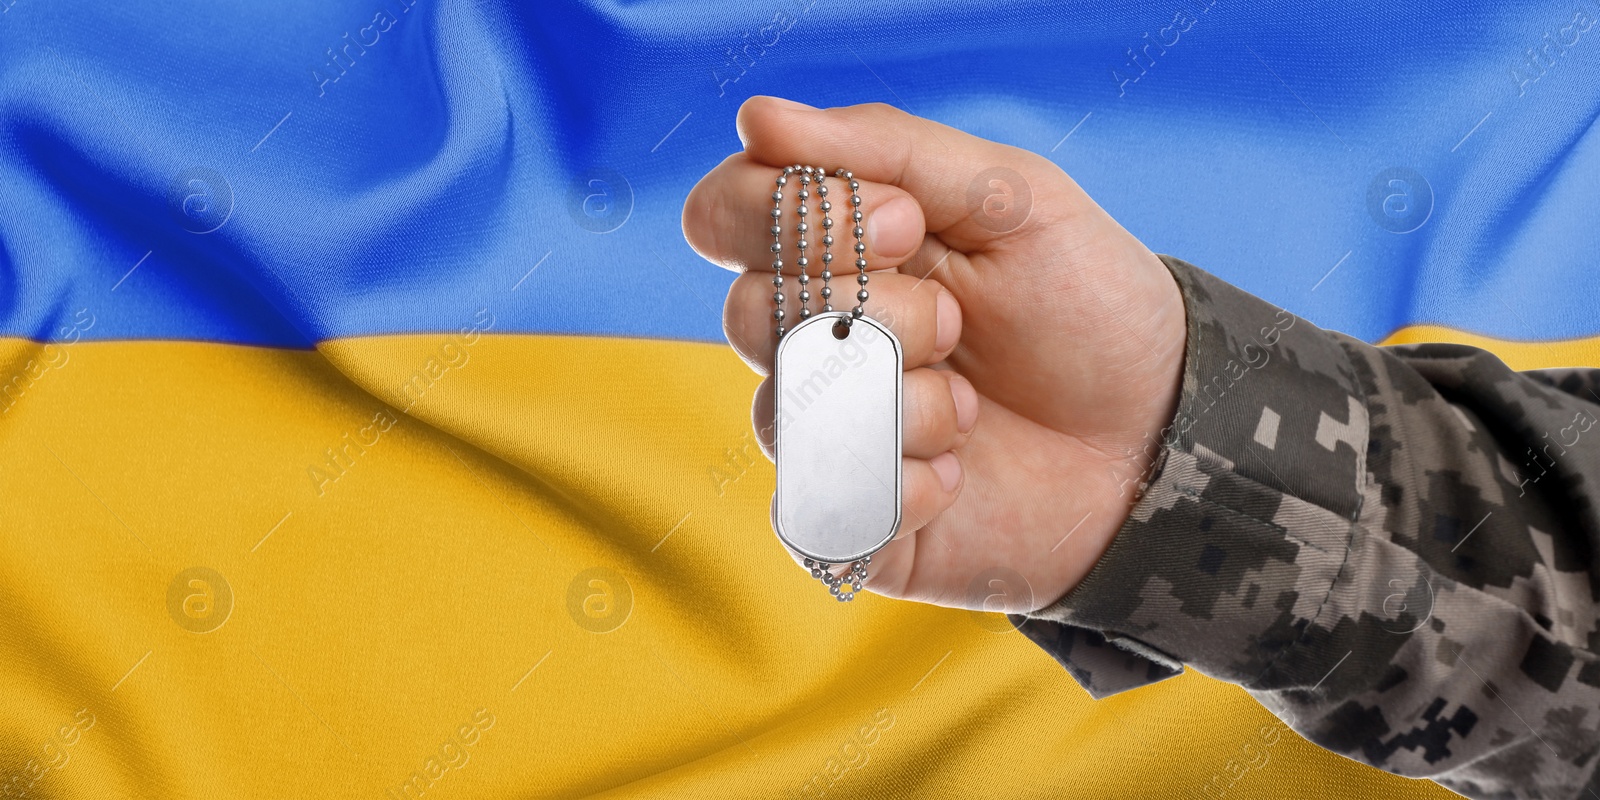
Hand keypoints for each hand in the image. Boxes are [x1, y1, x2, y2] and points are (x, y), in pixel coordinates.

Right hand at [681, 97, 1186, 611]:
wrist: (1160, 434)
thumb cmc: (1085, 305)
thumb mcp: (1012, 198)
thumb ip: (890, 149)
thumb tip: (757, 116)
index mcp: (833, 250)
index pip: (722, 214)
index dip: (796, 216)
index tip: (905, 223)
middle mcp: (810, 339)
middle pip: (747, 312)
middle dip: (875, 313)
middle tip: (957, 322)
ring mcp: (821, 432)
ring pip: (786, 412)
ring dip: (901, 402)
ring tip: (970, 408)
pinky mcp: (845, 520)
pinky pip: (820, 504)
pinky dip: (906, 486)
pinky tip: (961, 474)